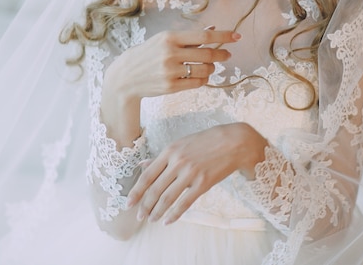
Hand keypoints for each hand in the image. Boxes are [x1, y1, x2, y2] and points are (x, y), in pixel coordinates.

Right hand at [106, 28, 239, 98]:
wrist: (126, 76)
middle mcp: (170, 53)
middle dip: (222, 54)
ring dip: (212, 68)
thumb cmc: (148, 54)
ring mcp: (170, 71)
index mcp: (170, 37)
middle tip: (227, 55)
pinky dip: (204, 80)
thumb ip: (188, 36)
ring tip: (210, 66)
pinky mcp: (171, 87)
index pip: (204, 36)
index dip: (224, 36)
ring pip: (205, 70)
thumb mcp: (164, 39)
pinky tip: (201, 76)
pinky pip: (197, 83)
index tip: (237, 36)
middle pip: (207, 54)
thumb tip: (212, 29)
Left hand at [127, 122, 266, 224]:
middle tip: (139, 217)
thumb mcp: (181, 144)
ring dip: (157, 212)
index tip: (128, 203)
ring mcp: (191, 173)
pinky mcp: (203, 183)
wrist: (233, 142)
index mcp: (170, 151)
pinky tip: (168, 220)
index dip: (136, 191)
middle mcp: (178, 162)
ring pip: (168, 197)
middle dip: (145, 206)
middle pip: (155, 189)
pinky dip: (175, 214)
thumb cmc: (206, 141)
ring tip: (152, 220)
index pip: (147, 175)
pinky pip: (185, 202)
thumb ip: (161, 157)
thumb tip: (141, 165)